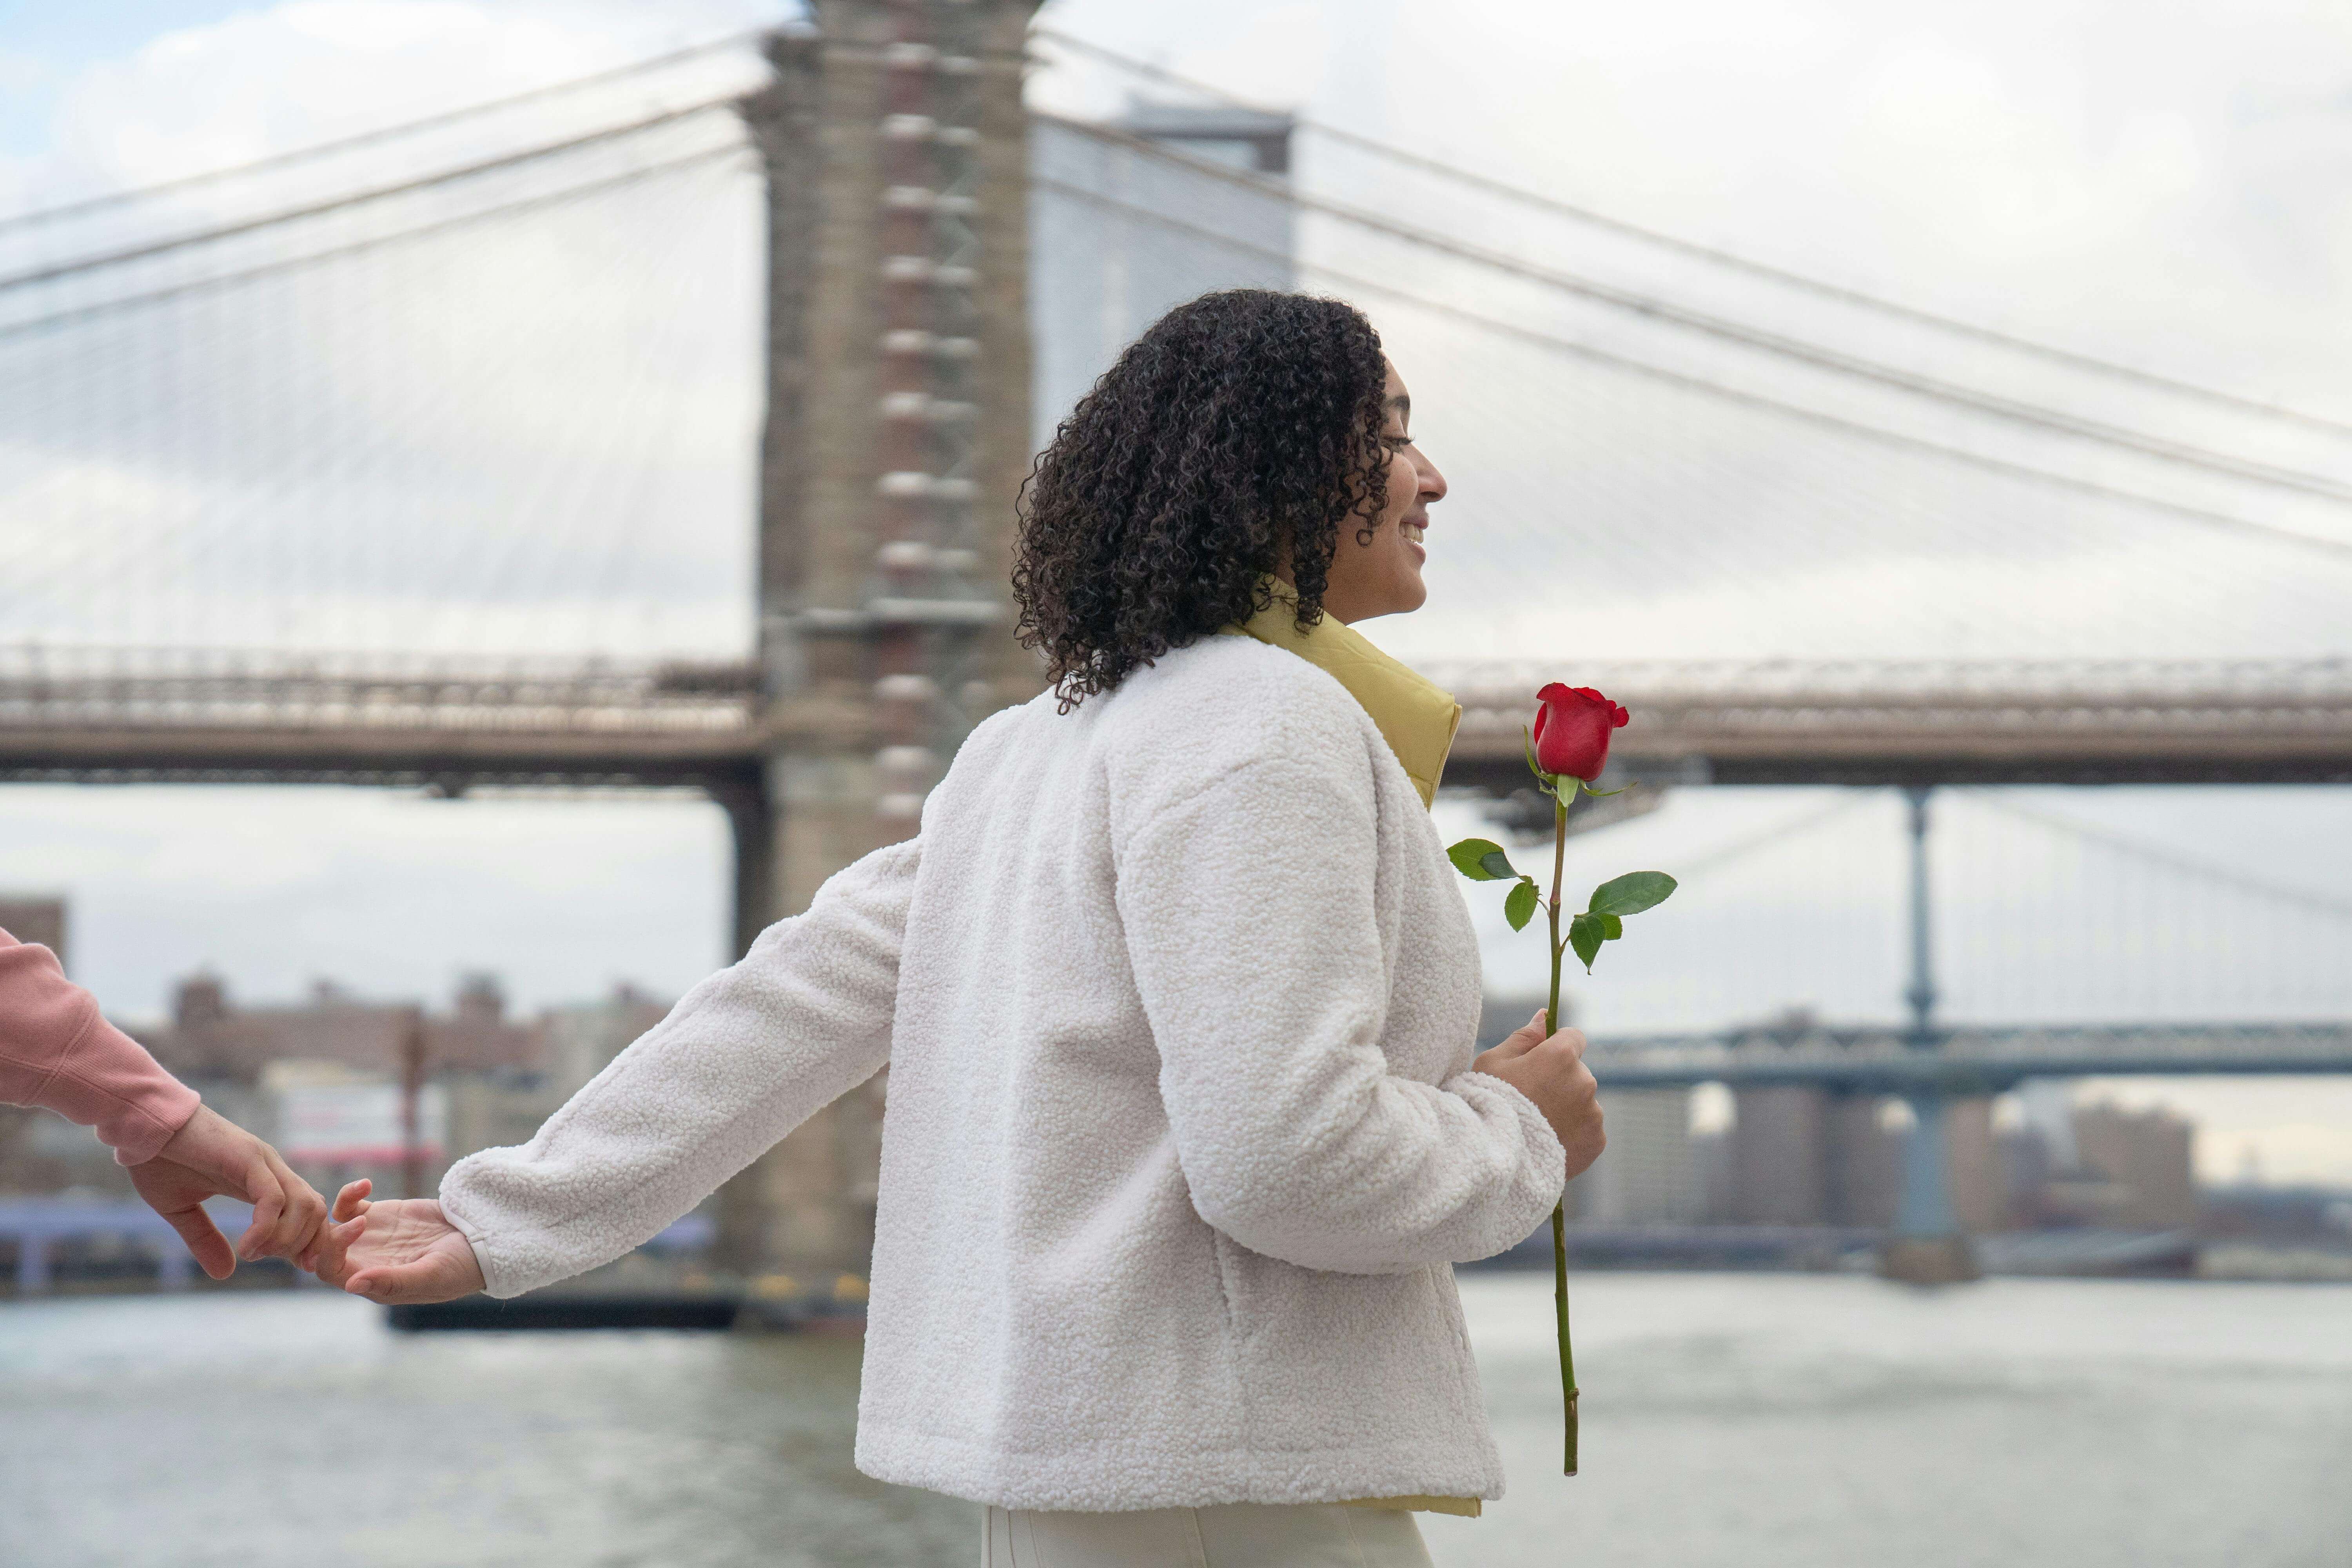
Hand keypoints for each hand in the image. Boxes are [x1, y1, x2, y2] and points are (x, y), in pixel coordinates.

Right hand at [126, 1105, 329, 1279]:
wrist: (140, 1126)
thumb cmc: (158, 1162)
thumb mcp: (181, 1211)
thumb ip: (205, 1240)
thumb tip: (225, 1274)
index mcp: (262, 1180)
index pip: (309, 1212)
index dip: (308, 1242)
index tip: (292, 1265)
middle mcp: (271, 1169)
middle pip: (316, 1210)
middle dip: (301, 1244)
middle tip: (264, 1258)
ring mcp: (262, 1161)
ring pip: (304, 1205)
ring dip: (285, 1239)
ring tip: (253, 1253)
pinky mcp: (247, 1157)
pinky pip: (272, 1199)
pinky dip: (265, 1229)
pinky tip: (246, 1249)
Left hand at [311, 1178, 485, 1303]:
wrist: (483, 1240)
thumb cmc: (461, 1267)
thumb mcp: (431, 1275)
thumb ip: (393, 1281)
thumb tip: (352, 1285)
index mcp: (373, 1281)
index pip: (330, 1270)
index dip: (333, 1250)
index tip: (358, 1227)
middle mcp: (365, 1261)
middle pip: (324, 1248)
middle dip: (331, 1230)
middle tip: (360, 1217)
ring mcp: (370, 1238)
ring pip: (333, 1224)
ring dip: (338, 1205)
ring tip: (363, 1189)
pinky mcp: (379, 1216)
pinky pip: (349, 1206)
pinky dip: (350, 1193)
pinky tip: (367, 1183)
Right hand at [1474, 1009, 1605, 1181]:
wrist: (1494, 1158)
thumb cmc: (1488, 1104)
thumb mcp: (1495, 1062)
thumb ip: (1525, 1036)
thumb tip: (1545, 1015)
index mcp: (1561, 1056)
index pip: (1574, 1037)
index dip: (1556, 1048)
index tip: (1540, 1064)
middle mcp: (1584, 1081)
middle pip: (1578, 1072)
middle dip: (1561, 1081)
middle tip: (1531, 1101)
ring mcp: (1593, 1113)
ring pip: (1583, 1101)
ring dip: (1568, 1107)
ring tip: (1537, 1125)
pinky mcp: (1596, 1140)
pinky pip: (1588, 1128)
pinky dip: (1574, 1133)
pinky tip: (1549, 1141)